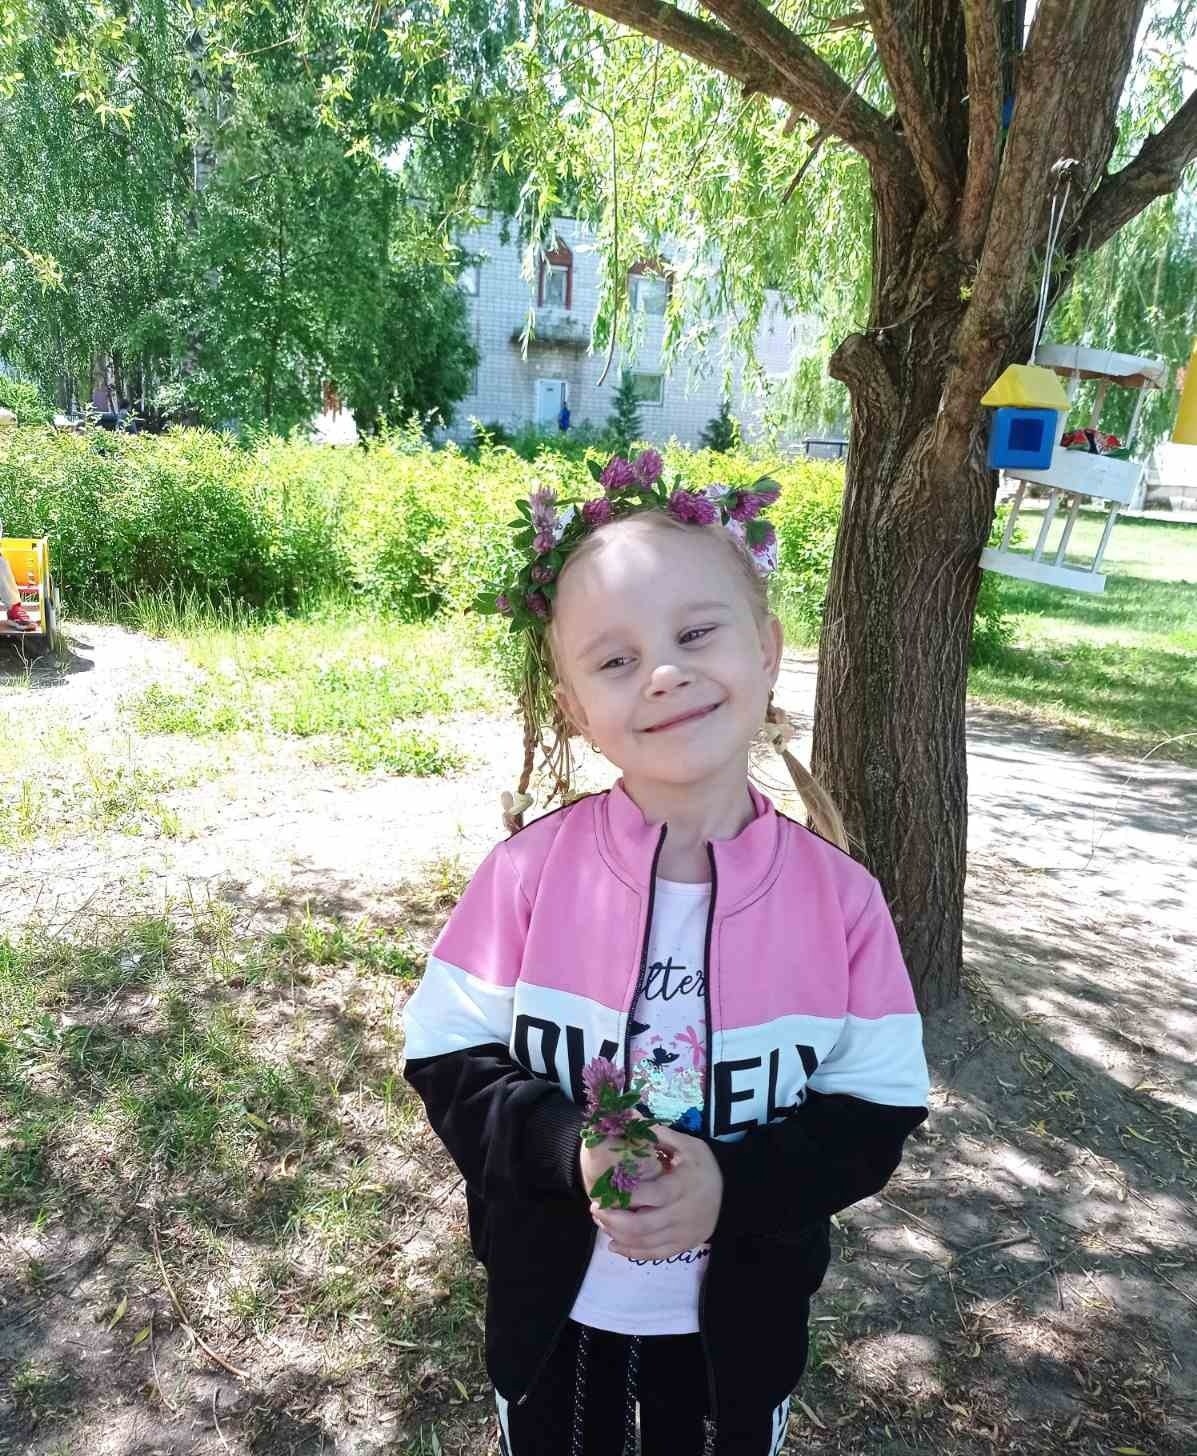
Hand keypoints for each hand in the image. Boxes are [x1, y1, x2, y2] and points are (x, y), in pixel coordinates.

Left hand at [592, 1126, 722, 1258]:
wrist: (732, 1193)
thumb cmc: (703, 1166)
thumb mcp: (685, 1144)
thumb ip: (655, 1133)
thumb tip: (627, 1113)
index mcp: (682, 1186)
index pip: (649, 1196)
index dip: (623, 1196)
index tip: (603, 1191)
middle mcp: (683, 1214)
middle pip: (642, 1226)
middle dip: (613, 1220)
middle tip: (595, 1209)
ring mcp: (684, 1234)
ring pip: (645, 1243)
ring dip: (618, 1235)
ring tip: (602, 1221)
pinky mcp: (683, 1246)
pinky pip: (654, 1255)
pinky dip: (632, 1252)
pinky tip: (615, 1244)